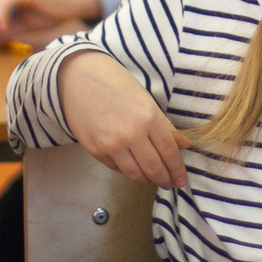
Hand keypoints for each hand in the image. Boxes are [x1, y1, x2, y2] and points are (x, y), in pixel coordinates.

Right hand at [59, 51, 188, 186]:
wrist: (77, 78)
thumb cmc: (114, 83)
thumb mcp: (145, 99)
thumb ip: (164, 125)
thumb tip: (184, 145)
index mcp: (148, 117)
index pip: (169, 152)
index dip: (177, 170)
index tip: (181, 180)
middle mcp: (131, 134)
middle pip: (153, 168)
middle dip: (164, 179)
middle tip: (169, 183)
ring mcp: (111, 144)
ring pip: (135, 174)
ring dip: (146, 179)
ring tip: (151, 177)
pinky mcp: (95, 150)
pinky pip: (116, 168)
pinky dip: (127, 170)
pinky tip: (132, 166)